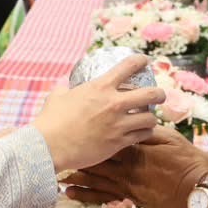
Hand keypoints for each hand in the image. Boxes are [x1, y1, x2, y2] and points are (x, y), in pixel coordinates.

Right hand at [32, 54, 164, 173]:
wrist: (49, 146)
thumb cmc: (51, 121)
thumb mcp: (57, 96)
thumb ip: (65, 90)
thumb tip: (64, 88)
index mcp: (100, 87)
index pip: (129, 66)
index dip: (140, 61)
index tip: (144, 61)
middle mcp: (114, 103)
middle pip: (151, 93)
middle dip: (159, 93)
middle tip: (158, 95)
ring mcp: (118, 124)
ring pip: (150, 118)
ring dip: (151, 117)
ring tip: (148, 119)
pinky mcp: (118, 143)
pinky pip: (142, 135)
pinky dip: (143, 133)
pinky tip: (140, 132)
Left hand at [65, 127, 207, 207]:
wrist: (199, 190)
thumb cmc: (187, 161)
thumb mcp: (169, 139)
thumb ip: (147, 130)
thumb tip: (130, 118)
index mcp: (135, 147)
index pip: (107, 135)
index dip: (89, 130)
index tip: (71, 125)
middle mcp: (127, 166)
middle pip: (95, 155)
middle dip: (76, 150)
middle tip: (56, 145)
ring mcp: (126, 183)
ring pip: (94, 176)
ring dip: (74, 172)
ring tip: (55, 169)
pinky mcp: (129, 198)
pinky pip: (102, 196)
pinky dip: (84, 193)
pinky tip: (69, 192)